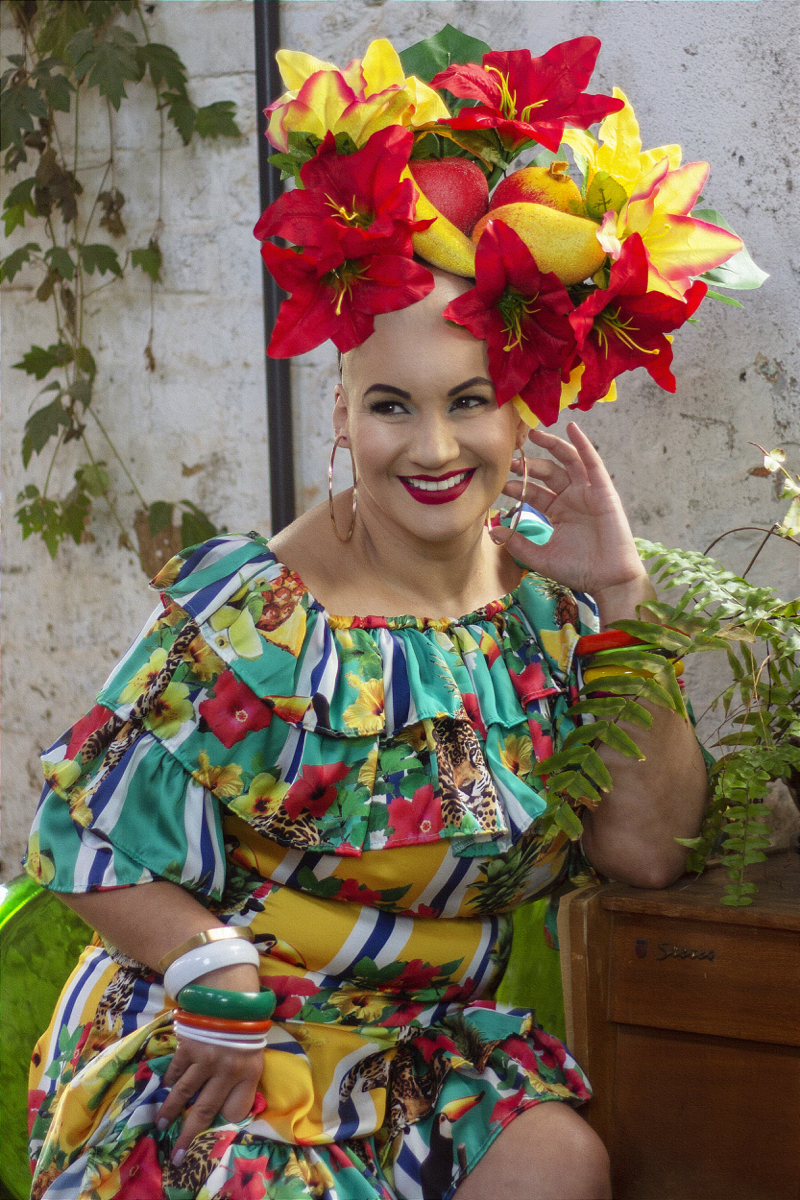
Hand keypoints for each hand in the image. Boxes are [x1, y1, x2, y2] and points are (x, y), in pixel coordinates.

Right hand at [157, 960, 262, 1163]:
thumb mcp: (255, 1051)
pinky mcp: (187, 1046)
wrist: (230, 991)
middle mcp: (226, 1070)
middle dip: (188, 1136)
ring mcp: (204, 1059)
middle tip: (177, 1155)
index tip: (214, 1127)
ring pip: (183, 1094)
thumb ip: (245, 1077)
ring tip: (162, 1125)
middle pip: (204, 1111)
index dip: (225, 1119)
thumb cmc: (246, 1024)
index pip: (236, 1109)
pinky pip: (175, 1071)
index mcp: (249, 1071)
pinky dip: (168, 1082)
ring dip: (170, 1112)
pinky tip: (165, 1089)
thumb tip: (230, 1106)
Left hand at [491, 422, 654, 622]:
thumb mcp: (542, 557)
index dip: (518, 486)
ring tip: (533, 433)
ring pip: (567, 462)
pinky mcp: (604, 490)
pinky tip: (572, 428)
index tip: (499, 482)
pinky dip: (583, 444)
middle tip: (510, 460)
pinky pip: (592, 463)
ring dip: (552, 445)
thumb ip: (519, 544)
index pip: (534, 492)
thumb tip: (493, 531)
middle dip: (528, 466)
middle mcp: (572, 498)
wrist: (608, 580)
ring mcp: (588, 492)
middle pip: (547, 473)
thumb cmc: (579, 570)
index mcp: (558, 512)